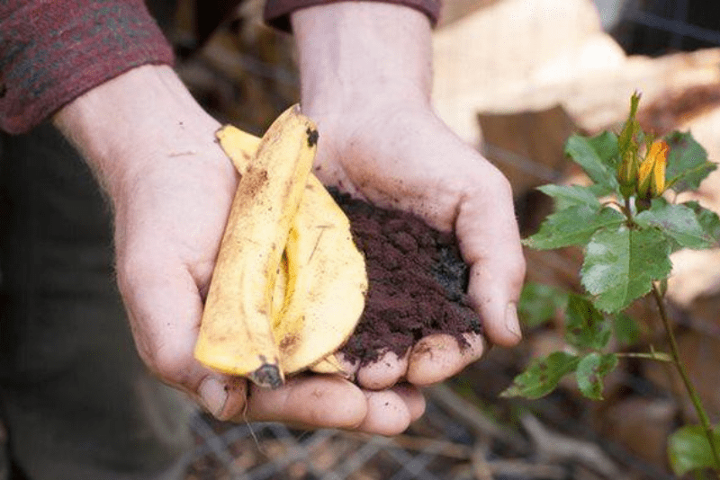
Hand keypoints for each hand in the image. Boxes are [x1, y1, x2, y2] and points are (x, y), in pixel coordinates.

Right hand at [53, 64, 424, 434]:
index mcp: (225, 355)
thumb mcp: (155, 281)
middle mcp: (263, 340)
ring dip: (381, 375)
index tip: (355, 405)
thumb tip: (227, 404)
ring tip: (422, 389)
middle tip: (403, 413)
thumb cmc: (159, 218)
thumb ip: (176, 346)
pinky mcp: (315, 277)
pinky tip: (415, 332)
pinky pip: (352, 306)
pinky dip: (383, 324)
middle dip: (360, 404)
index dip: (312, 405)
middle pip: (316, 385)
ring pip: (341, 354)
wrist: (182, 156)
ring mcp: (292, 309)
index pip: (271, 396)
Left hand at [293, 3, 525, 389]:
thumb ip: (498, 260)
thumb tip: (509, 334)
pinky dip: (316, 341)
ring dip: (356, 367)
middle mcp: (405, 299)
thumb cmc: (426, 151)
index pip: (455, 340)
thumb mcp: (479, 197)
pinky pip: (316, 319)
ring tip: (344, 374)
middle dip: (397, 371)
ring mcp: (358, 293)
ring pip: (361, 346)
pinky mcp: (315, 281)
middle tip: (376, 377)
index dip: (446, 358)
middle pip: (406, 353)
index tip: (427, 364)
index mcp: (448, 286)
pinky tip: (309, 354)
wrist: (358, 113)